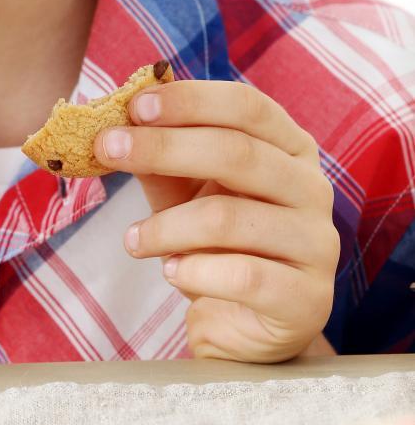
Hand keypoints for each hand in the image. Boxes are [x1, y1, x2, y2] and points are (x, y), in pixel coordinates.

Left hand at [92, 79, 340, 361]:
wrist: (246, 324)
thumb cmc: (216, 242)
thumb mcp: (186, 190)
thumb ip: (161, 157)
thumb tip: (118, 121)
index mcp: (290, 146)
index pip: (247, 106)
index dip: (190, 100)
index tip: (135, 106)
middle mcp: (312, 187)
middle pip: (238, 153)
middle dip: (164, 147)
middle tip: (108, 149)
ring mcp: (316, 243)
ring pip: (229, 218)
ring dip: (166, 225)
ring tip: (133, 239)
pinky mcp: (307, 298)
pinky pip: (242, 276)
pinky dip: (194, 271)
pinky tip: (171, 272)